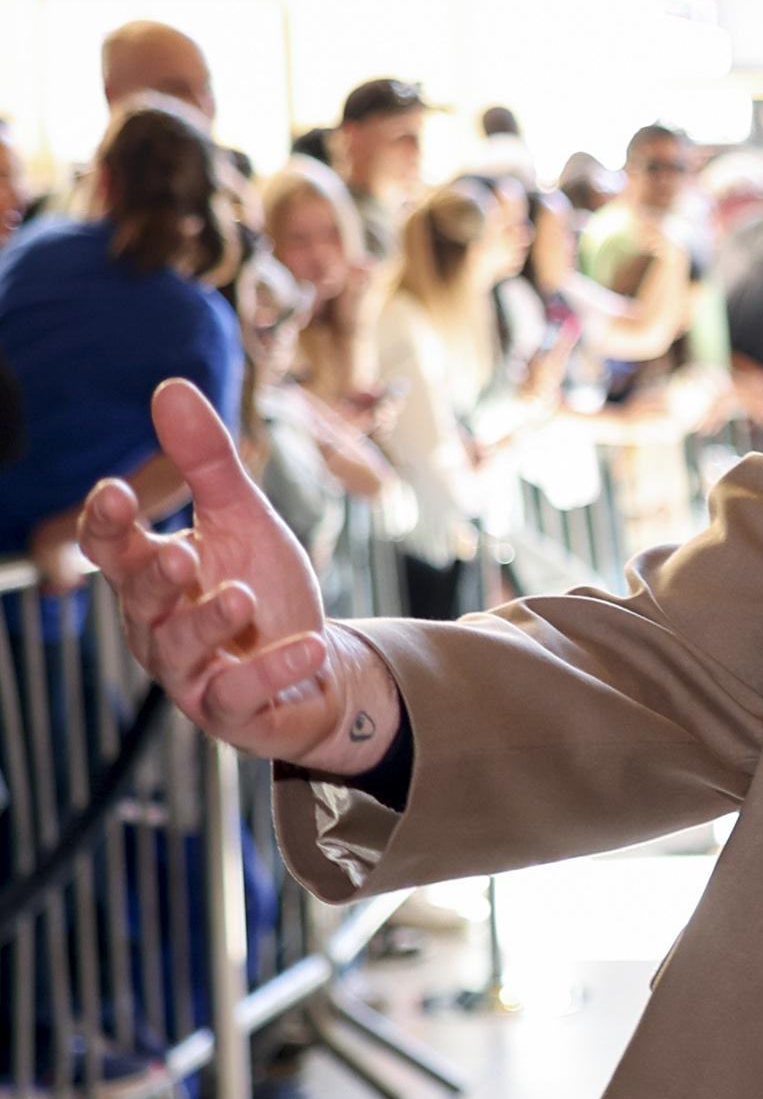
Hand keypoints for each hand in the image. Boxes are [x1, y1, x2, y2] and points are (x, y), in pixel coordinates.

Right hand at [77, 379, 401, 771]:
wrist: (318, 666)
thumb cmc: (267, 591)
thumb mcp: (243, 519)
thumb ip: (207, 463)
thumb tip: (171, 387)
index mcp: (153, 574)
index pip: (111, 547)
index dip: (107, 523)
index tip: (117, 492)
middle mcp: (158, 625)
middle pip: (138, 599)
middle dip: (156, 578)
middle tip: (180, 555)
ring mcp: (190, 673)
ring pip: (180, 649)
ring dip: (209, 622)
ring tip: (242, 597)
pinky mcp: (228, 711)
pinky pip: (239, 694)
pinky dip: (272, 669)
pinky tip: (309, 645)